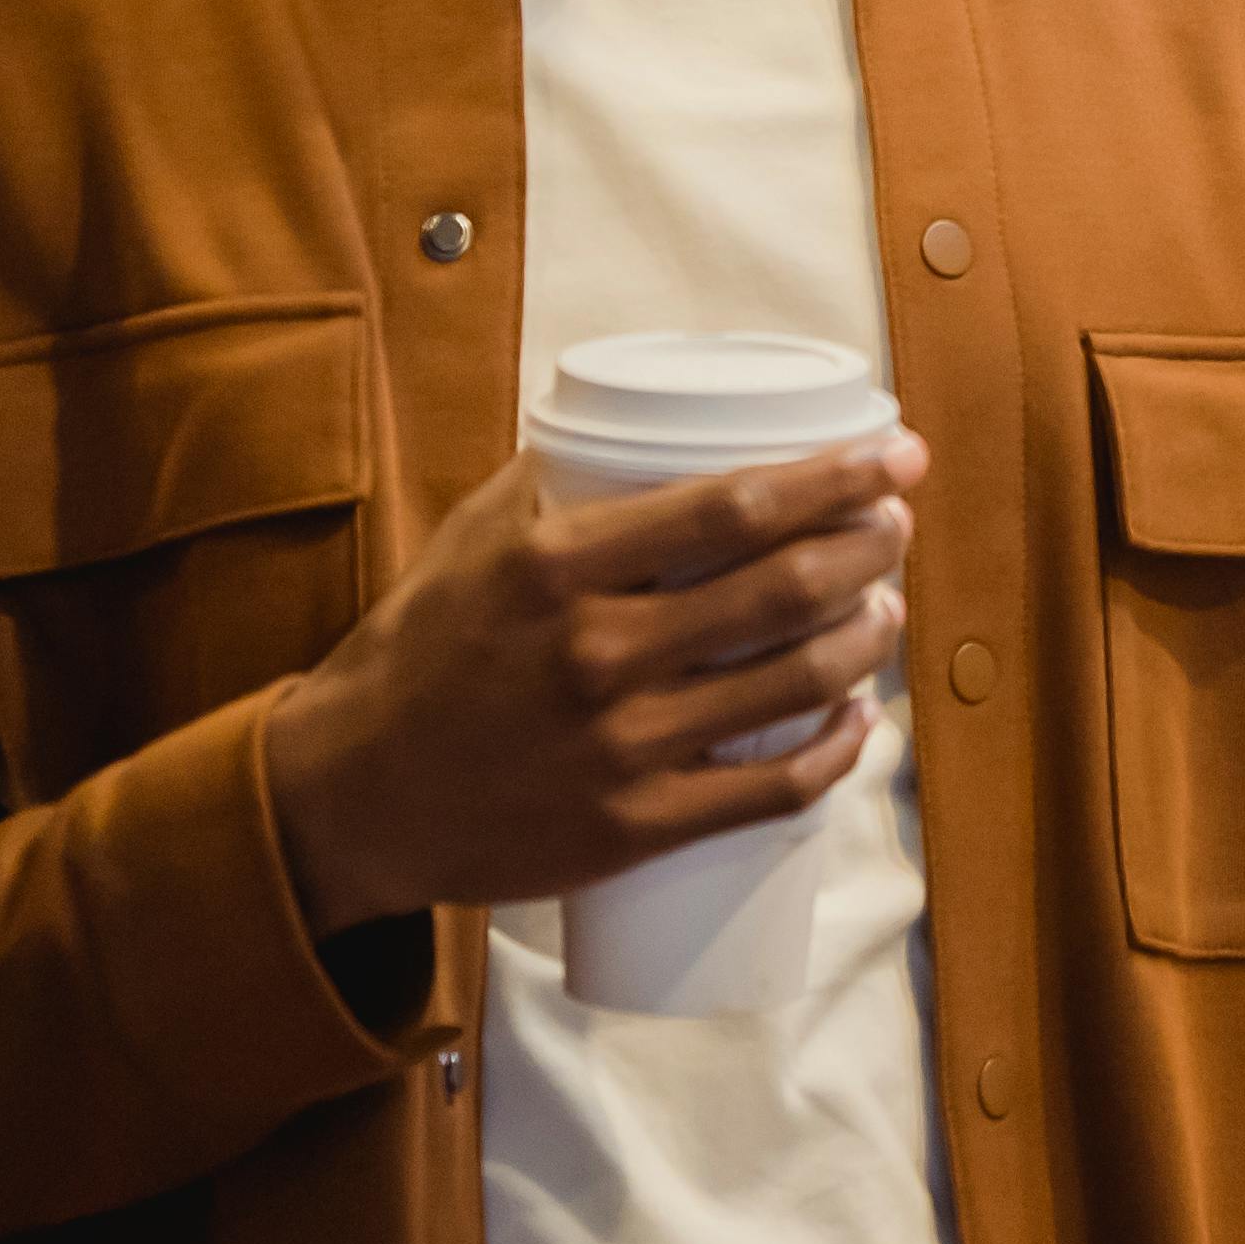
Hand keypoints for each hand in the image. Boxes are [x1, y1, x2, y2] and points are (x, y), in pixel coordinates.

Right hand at [265, 435, 924, 937]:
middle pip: (784, 589)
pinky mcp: (631, 827)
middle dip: (870, 547)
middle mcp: (594, 652)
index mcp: (557, 567)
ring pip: (795, 684)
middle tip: (897, 526)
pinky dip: (838, 750)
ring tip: (888, 608)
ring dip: (868, 639)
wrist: (347, 797)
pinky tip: (861, 719)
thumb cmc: (420, 653)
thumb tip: (644, 416)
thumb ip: (559, 477)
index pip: (734, 507)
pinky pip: (771, 790)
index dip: (835, 477)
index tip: (895, 455)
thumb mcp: (473, 541)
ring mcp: (618, 747)